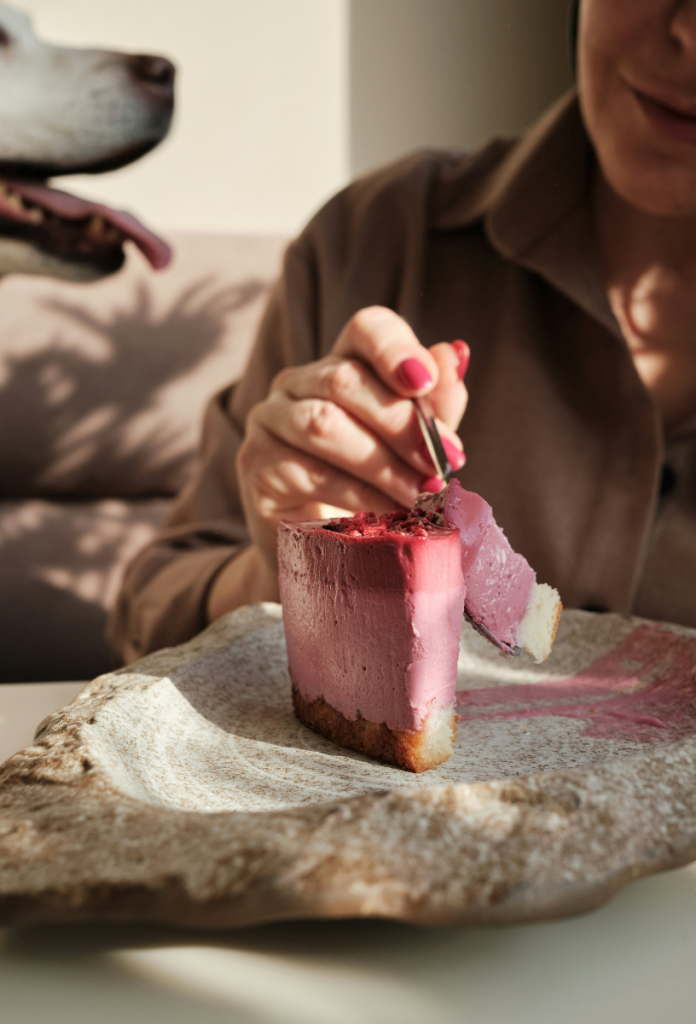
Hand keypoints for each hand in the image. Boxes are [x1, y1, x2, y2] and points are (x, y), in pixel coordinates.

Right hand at [208, 306, 468, 619]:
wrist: (321, 546)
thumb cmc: (374, 486)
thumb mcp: (414, 445)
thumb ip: (436, 405)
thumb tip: (456, 356)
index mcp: (346, 360)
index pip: (367, 329)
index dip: (395, 348)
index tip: (424, 384)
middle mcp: (300, 381)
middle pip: (346, 380)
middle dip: (401, 425)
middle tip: (441, 464)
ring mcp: (271, 419)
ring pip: (323, 424)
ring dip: (382, 463)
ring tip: (421, 494)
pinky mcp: (257, 464)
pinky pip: (307, 472)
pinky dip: (356, 494)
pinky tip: (386, 512)